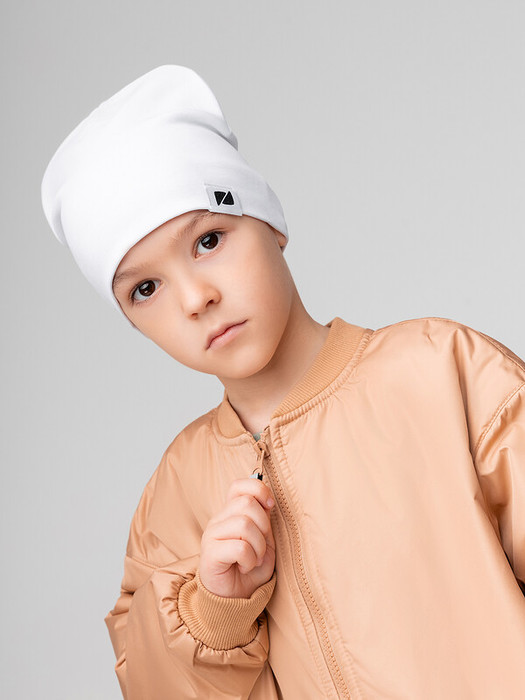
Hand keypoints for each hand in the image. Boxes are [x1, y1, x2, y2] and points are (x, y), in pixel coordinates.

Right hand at [199, 477, 275, 598]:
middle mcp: (218, 520)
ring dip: (258, 546)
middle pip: (246, 504)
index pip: (239, 486)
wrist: (235, 600)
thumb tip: (266, 501)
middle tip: (261, 546)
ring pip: (244, 524)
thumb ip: (264, 519)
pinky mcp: (209, 554)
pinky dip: (250, 560)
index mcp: (230, 513)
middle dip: (264, 526)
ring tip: (254, 558)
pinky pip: (240, 548)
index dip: (258, 489)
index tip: (270, 506)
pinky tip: (245, 566)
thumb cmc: (250, 568)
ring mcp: (211, 535)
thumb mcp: (264, 540)